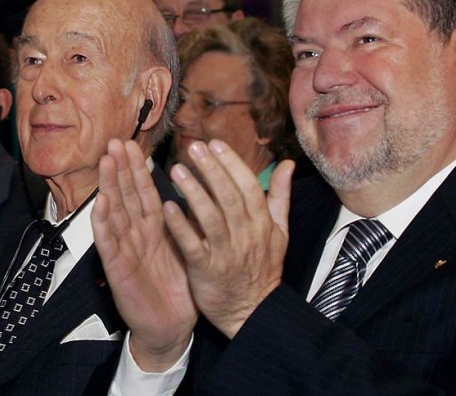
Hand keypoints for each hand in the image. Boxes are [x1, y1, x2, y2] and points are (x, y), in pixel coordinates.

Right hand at [92, 140, 196, 371]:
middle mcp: (136, 235)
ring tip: (106, 162)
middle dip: (120, 168)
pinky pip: (109, 244)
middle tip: (115, 142)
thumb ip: (185, 221)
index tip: (135, 145)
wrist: (171, 327)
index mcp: (153, 229)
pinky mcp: (118, 269)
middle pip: (126, 196)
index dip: (139, 169)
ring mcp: (124, 250)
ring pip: (115, 213)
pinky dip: (103, 224)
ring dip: (109, 187)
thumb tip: (197, 192)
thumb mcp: (185, 247)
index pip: (145, 193)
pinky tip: (100, 205)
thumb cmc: (177, 288)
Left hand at [164, 140, 293, 338]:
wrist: (251, 311)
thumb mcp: (279, 232)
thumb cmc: (262, 268)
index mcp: (262, 224)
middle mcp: (246, 236)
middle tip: (193, 147)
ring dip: (194, 193)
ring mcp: (225, 254)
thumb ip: (280, 196)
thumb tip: (287, 164)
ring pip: (211, 218)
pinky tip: (168, 208)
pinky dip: (181, 226)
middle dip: (212, 170)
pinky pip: (193, 245)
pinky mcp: (205, 270)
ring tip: (177, 170)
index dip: (232, 164)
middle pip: (229, 197)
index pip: (248, 187)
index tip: (214, 143)